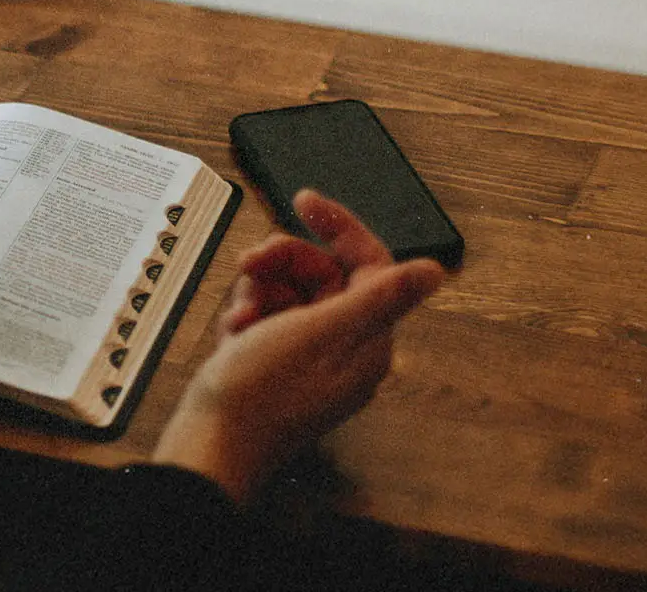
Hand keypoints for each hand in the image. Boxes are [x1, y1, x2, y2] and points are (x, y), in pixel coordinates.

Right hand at [152, 190, 444, 503]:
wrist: (211, 444)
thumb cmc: (263, 395)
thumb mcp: (320, 333)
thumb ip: (379, 298)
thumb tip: (436, 271)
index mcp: (367, 340)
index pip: (368, 263)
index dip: (338, 228)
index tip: (302, 201)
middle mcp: (344, 347)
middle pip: (320, 272)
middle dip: (281, 263)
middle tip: (249, 265)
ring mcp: (307, 356)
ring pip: (288, 290)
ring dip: (258, 290)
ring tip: (240, 313)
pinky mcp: (275, 362)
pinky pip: (266, 315)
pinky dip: (246, 315)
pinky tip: (233, 333)